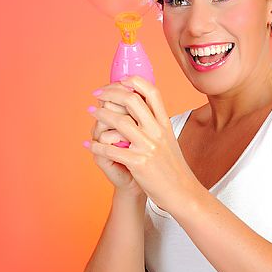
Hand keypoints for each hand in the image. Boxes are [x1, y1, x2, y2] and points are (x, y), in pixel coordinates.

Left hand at [85, 75, 199, 214]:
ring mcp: (148, 147)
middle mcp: (157, 131)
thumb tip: (141, 107)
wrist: (181, 191)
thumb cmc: (172, 167)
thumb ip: (156, 124)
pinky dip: (97, 146)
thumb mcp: (168, 139)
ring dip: (100, 114)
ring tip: (91, 112)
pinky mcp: (138, 163)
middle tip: (98, 93)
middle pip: (132, 100)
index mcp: (164, 123)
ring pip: (119, 121)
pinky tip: (90, 144)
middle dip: (111, 93)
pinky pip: (111, 150)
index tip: (120, 80)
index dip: (134, 81)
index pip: (152, 92)